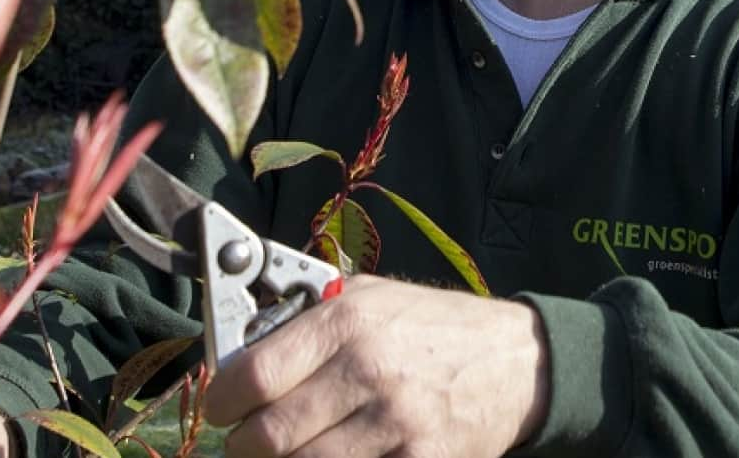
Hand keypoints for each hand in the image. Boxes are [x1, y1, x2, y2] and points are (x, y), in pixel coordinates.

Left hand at [203, 275, 551, 457]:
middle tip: (245, 441)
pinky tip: (333, 455)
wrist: (516, 361)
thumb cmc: (433, 326)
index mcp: (347, 321)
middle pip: (269, 435)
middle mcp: (369, 370)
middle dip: (244, 445)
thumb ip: (306, 318)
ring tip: (286, 453)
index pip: (254, 375)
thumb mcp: (370, 296)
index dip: (222, 401)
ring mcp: (396, 422)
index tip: (221, 408)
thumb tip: (239, 350)